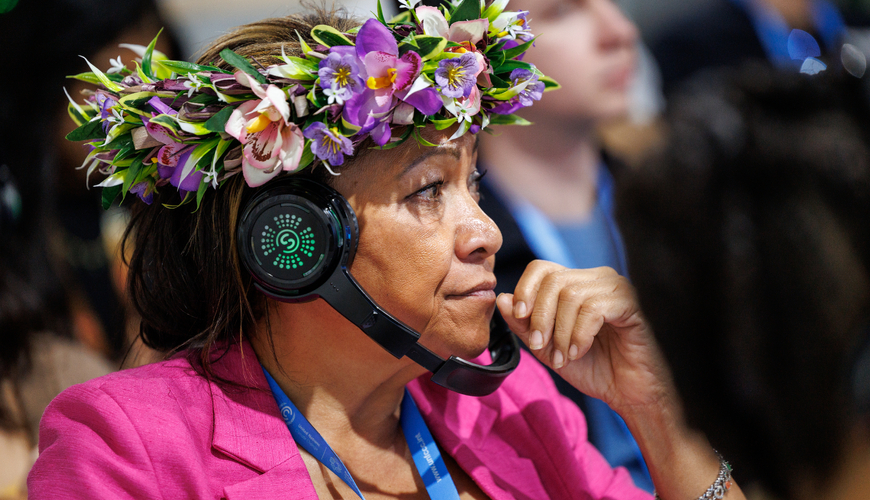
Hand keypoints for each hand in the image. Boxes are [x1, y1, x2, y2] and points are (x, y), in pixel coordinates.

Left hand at [496, 260, 671, 413]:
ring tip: (564, 356)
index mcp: (575, 283)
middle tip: (541, 346)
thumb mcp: (547, 348)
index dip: (525, 290)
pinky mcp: (631, 303)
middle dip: (541, 316)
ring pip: (571, 294)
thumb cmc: (592, 367)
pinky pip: (593, 309)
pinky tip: (580, 352)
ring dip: (561, 331)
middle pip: (553, 280)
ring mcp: (615, 288)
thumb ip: (524, 325)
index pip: (541, 268)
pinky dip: (579, 334)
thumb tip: (502, 298)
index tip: (519, 317)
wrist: (629, 392)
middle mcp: (596, 278)